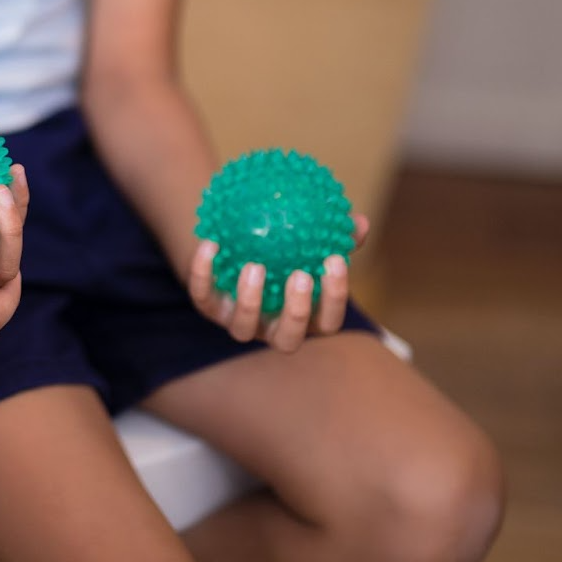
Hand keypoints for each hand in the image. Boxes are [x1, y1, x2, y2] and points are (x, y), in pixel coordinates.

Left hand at [187, 212, 369, 352]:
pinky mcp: (208, 309)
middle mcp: (271, 328)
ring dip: (250, 300)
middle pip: (287, 339)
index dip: (334, 298)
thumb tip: (359, 222)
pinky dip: (203, 273)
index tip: (335, 261)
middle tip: (300, 275)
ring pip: (242, 328)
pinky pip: (202, 297)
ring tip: (255, 266)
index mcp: (303, 319)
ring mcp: (238, 323)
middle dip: (296, 312)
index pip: (327, 322)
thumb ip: (334, 237)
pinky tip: (209, 244)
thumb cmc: (283, 252)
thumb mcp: (307, 245)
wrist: (232, 252)